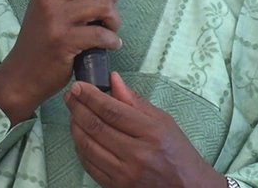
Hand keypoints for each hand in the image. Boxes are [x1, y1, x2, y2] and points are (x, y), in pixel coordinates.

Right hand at [0, 0, 123, 123]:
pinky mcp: (64, 41)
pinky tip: (110, 44)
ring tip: (109, 29)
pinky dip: (113, 40)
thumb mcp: (51, 3)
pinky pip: (102, 33)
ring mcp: (56, 18)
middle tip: (107, 10)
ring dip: (114, 20)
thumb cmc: (41, 37)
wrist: (22, 74)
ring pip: (104, 5)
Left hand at [64, 72, 225, 187]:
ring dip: (75, 127)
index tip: (78, 86)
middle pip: (96, 127)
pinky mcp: (117, 187)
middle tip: (70, 95)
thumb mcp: (163, 120)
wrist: (187, 187)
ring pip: (88, 146)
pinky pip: (90, 165)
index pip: (112, 111)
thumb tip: (113, 79)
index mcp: (151, 133)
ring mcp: (125, 174)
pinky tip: (79, 135)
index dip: (91, 96)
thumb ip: (134, 101)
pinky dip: (80, 148)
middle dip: (78, 108)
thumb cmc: (177, 152)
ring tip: (73, 113)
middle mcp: (137, 154)